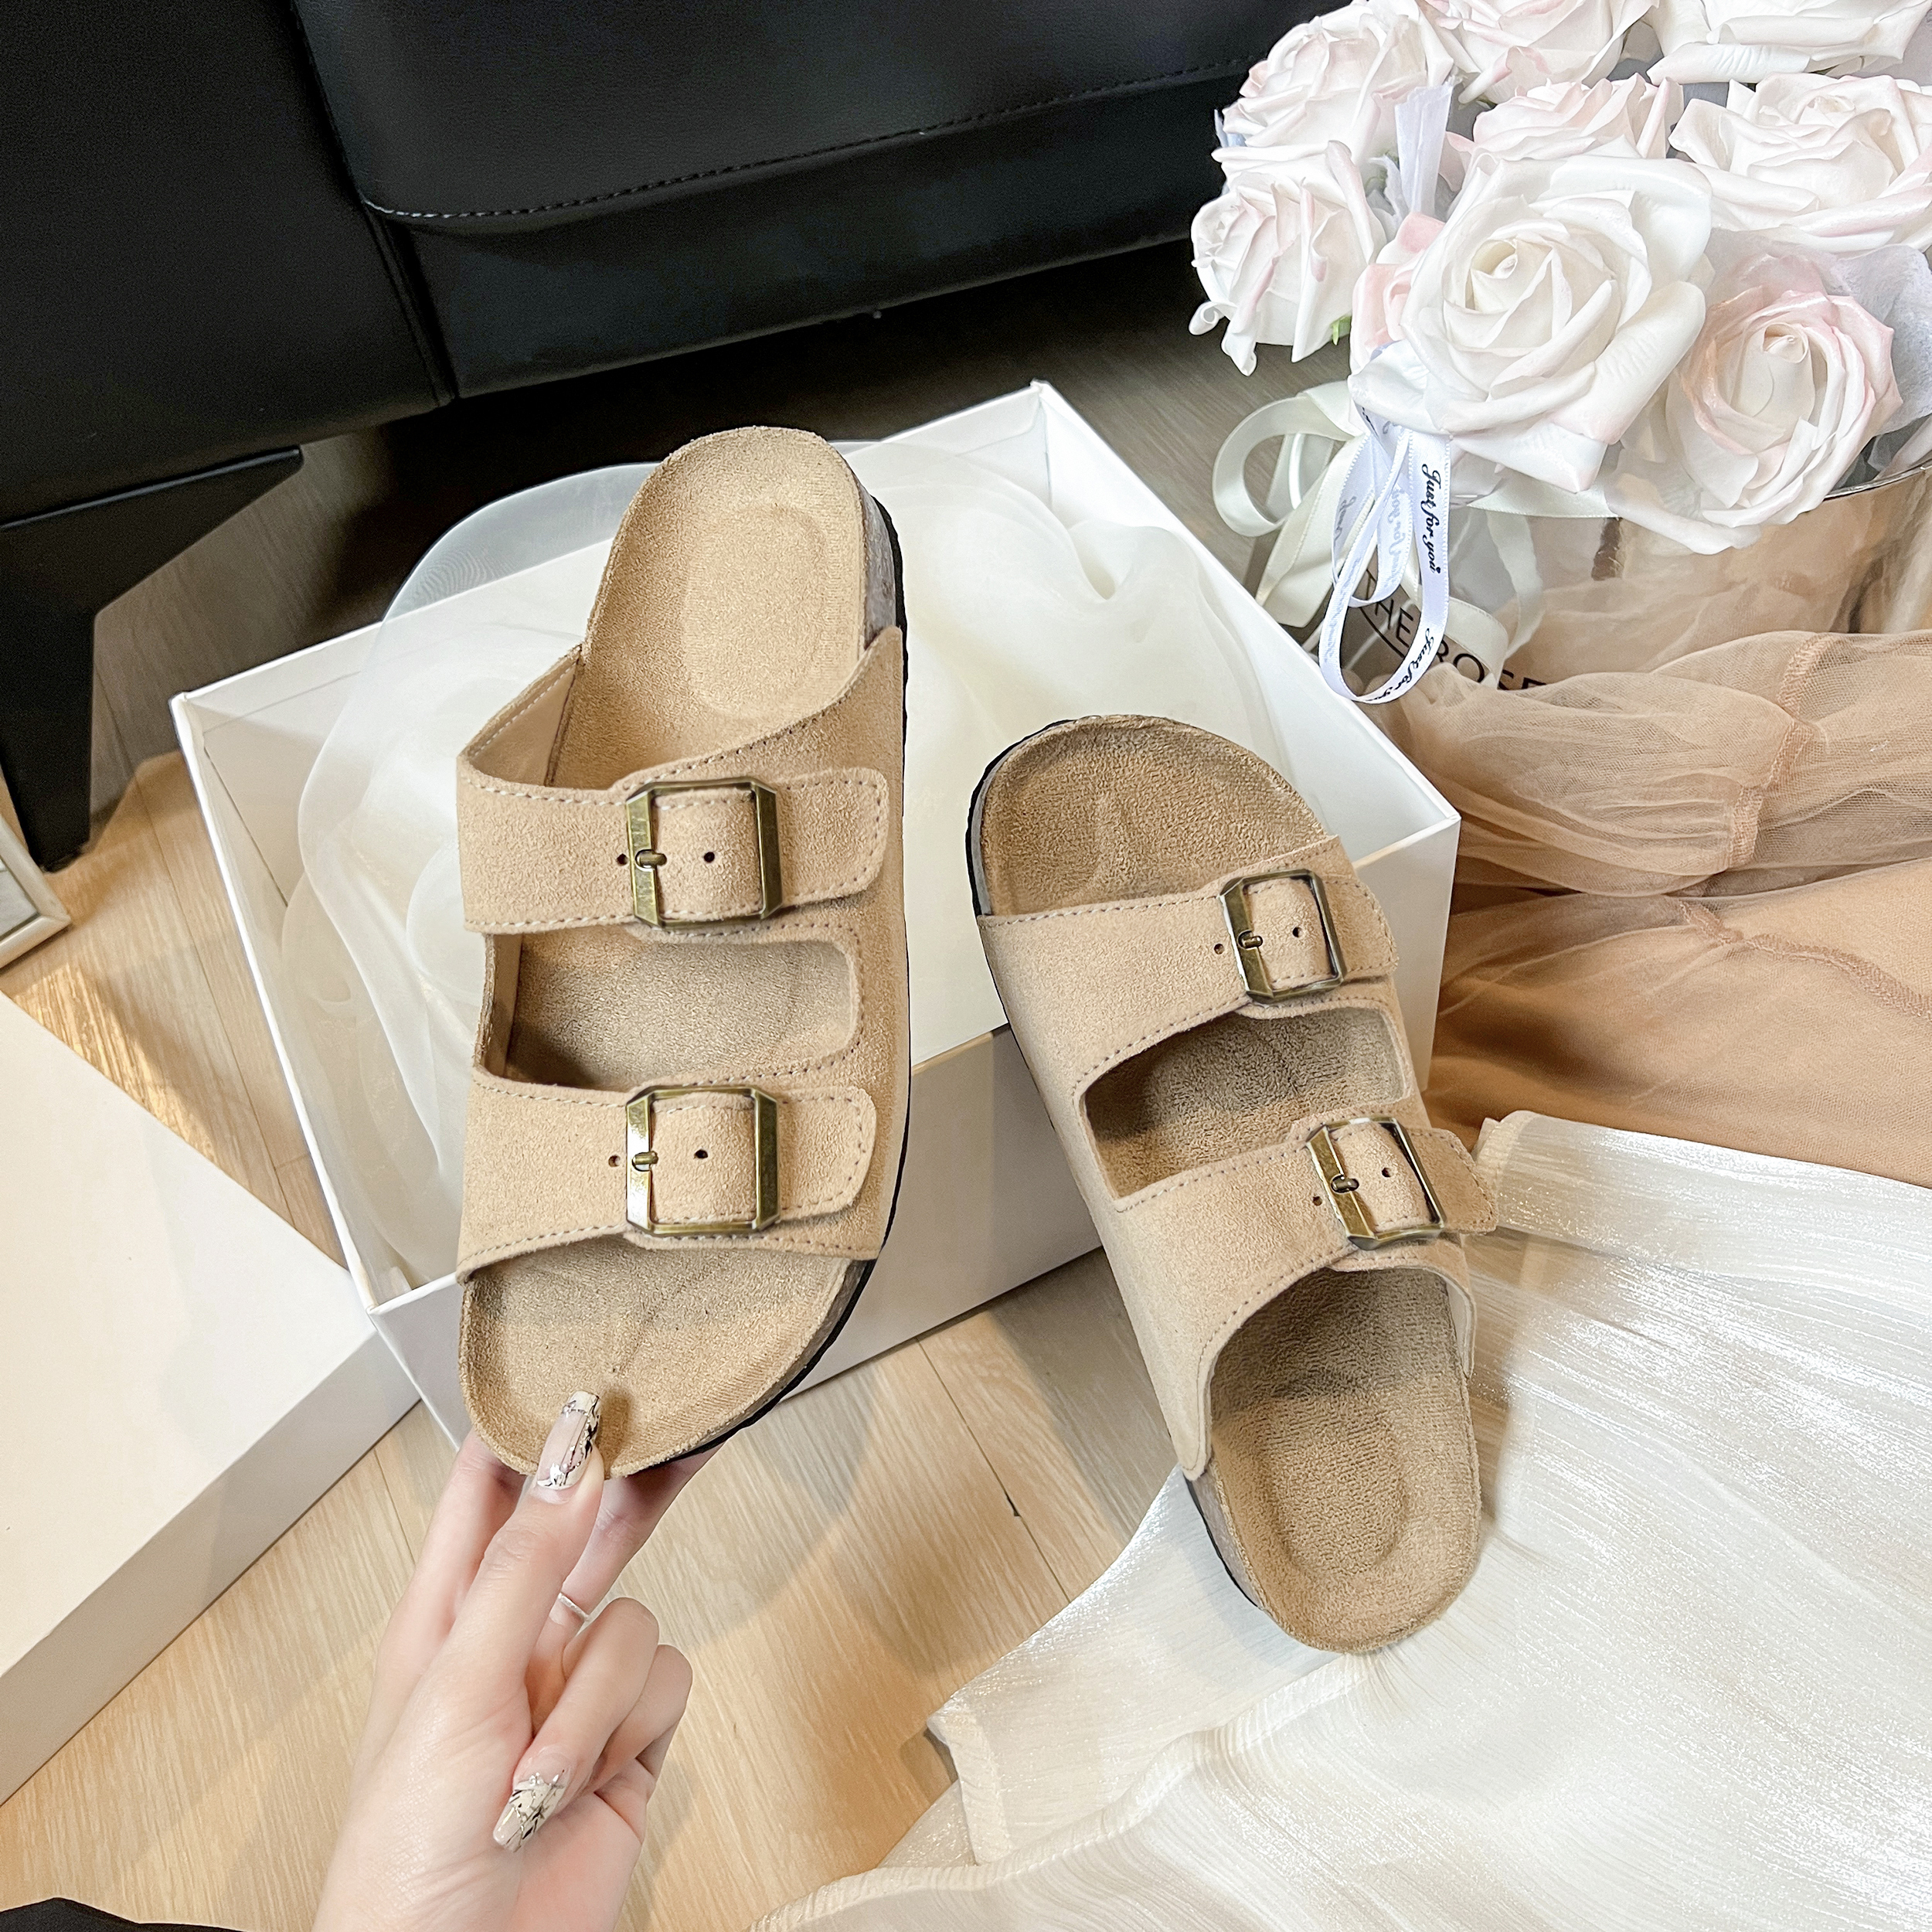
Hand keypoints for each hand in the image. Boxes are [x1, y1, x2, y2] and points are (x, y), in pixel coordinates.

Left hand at [315, 1396, 709, 1931]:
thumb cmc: (405, 1851)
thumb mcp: (456, 1684)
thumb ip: (522, 1565)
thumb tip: (570, 1454)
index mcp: (446, 1613)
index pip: (489, 1489)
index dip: (530, 1427)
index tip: (581, 1370)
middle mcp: (515, 1642)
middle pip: (588, 1530)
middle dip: (628, 1487)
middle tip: (683, 1419)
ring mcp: (573, 1694)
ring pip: (636, 1620)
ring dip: (597, 1697)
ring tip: (541, 1767)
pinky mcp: (628, 1745)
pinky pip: (668, 1684)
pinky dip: (631, 1730)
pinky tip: (589, 1777)